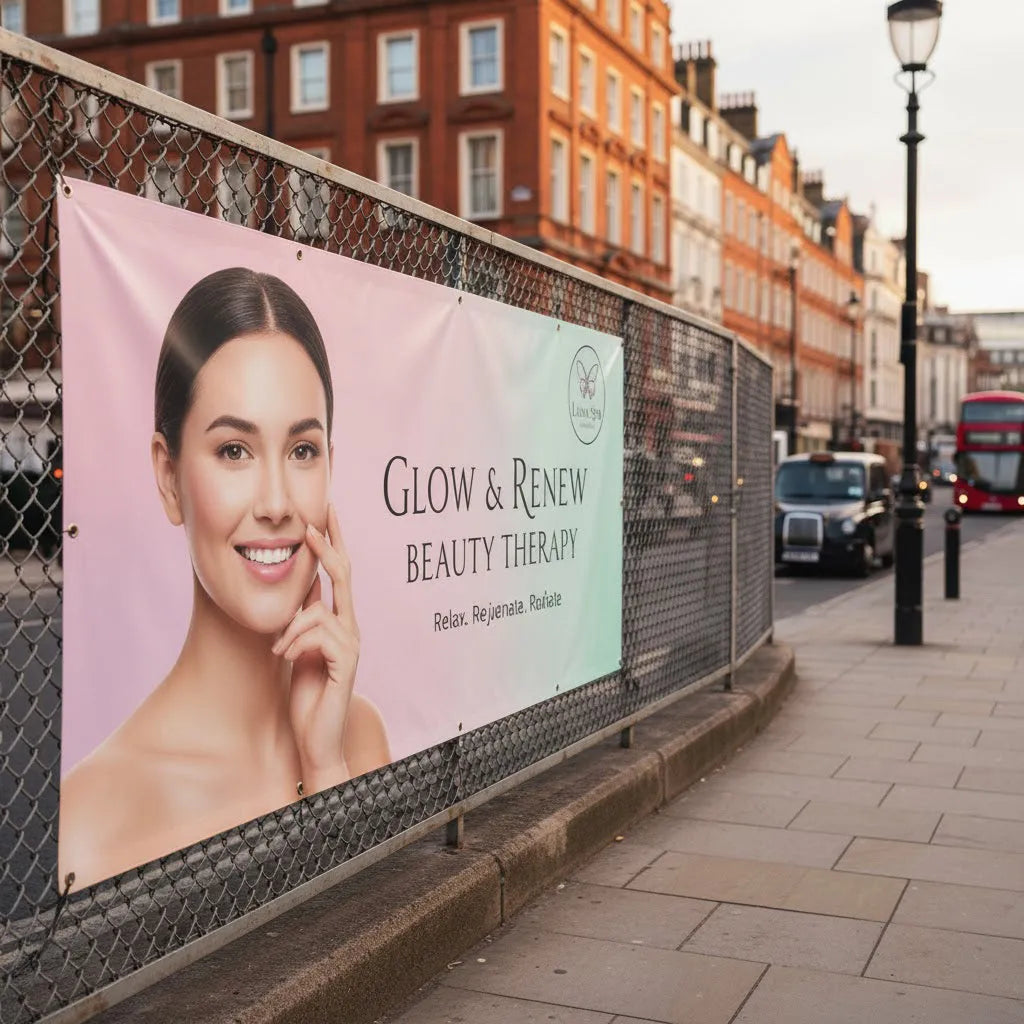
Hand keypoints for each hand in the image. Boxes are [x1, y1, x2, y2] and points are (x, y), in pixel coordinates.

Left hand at [272, 504, 358, 795]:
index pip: (339, 573)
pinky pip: (317, 633)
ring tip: (277, 650)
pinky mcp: (346, 661)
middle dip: (328, 546)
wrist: (316, 738)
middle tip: (312, 523)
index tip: (325, 512)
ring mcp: (351, 643)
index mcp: (339, 622)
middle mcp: (350, 628)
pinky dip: (294, 641)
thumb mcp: (297, 647)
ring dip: (290, 627)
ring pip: (318, 610)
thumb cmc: (306, 694)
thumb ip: (302, 618)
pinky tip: (283, 657)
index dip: (333, 542)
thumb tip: (297, 584)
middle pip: (343, 575)